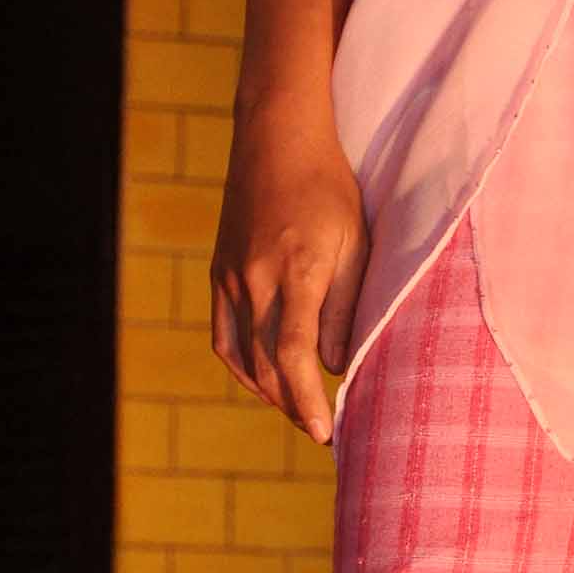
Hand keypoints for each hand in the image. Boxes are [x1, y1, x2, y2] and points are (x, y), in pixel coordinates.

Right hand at [210, 114, 368, 446]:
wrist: (276, 140)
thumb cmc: (329, 188)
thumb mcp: (355, 243)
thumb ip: (346, 307)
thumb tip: (333, 366)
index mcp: (296, 271)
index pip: (297, 356)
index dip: (309, 400)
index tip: (326, 432)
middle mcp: (255, 280)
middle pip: (267, 365)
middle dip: (294, 406)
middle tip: (320, 430)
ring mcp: (230, 278)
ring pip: (241, 357)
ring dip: (268, 392)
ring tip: (297, 411)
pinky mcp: (218, 274)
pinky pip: (223, 336)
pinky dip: (241, 367)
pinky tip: (262, 381)